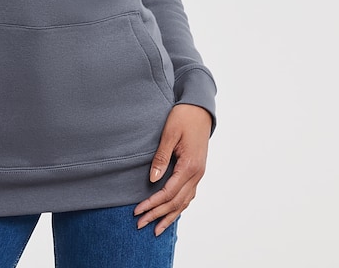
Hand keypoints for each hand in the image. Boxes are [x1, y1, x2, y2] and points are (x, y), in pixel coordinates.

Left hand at [134, 104, 211, 235]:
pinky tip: (171, 213)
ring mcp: (199, 174)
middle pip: (176, 202)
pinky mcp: (197, 171)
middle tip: (140, 224)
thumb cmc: (184, 117)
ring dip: (169, 216)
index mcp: (190, 166)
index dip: (152, 204)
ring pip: (184, 202)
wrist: (200, 109)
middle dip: (157, 215)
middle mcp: (197, 174)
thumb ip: (161, 157)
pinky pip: (188, 195)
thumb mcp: (169, 134)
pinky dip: (178, 207)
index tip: (137, 211)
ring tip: (155, 229)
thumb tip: (153, 180)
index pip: (168, 193)